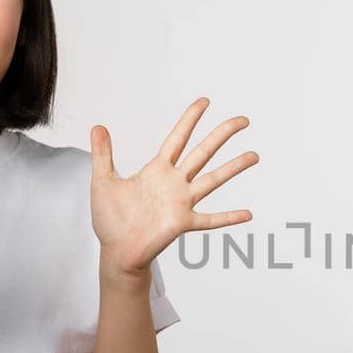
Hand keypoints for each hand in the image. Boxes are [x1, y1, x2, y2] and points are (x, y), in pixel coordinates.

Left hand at [90, 97, 258, 276]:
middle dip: (222, 134)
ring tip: (255, 155)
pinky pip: (210, 220)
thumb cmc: (110, 219)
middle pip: (203, 152)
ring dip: (234, 168)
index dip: (190, 119)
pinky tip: (248, 214)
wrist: (115, 250)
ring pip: (213, 180)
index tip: (205, 102)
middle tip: (243, 120)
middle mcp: (174, 182)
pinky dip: (228, 217)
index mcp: (157, 169)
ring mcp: (181, 202)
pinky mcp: (182, 223)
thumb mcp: (102, 180)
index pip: (178, 138)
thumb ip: (103, 154)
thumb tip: (97, 126)